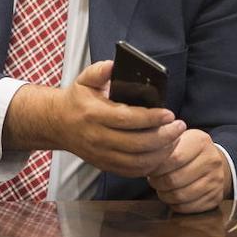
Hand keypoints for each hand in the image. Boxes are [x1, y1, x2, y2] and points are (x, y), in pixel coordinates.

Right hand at [9, 60, 184, 176]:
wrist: (57, 124)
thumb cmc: (78, 99)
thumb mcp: (84, 79)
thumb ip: (99, 71)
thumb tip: (114, 65)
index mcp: (93, 114)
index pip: (127, 119)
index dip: (151, 118)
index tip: (169, 114)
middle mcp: (97, 137)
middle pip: (136, 144)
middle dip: (163, 137)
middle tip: (180, 127)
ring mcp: (100, 155)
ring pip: (137, 161)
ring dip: (161, 153)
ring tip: (175, 139)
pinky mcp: (104, 165)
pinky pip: (132, 171)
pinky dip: (151, 165)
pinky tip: (162, 152)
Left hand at [147, 129, 231, 212]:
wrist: (215, 162)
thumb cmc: (189, 150)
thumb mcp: (180, 138)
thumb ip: (163, 144)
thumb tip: (144, 156)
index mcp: (200, 141)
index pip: (174, 158)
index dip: (156, 167)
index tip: (149, 168)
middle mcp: (211, 160)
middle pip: (174, 179)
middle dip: (157, 183)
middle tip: (153, 180)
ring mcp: (216, 180)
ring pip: (180, 196)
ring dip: (164, 195)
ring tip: (161, 188)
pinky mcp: (215, 197)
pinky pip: (187, 207)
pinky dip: (174, 204)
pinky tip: (172, 196)